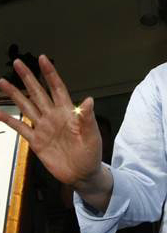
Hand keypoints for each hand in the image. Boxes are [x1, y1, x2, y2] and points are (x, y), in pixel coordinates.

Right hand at [0, 56, 101, 188]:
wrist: (82, 174)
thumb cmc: (91, 153)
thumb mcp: (92, 135)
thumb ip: (87, 118)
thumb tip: (89, 100)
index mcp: (69, 113)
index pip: (58, 88)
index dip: (50, 74)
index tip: (42, 59)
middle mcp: (54, 117)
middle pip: (38, 93)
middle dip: (28, 78)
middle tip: (18, 63)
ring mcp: (44, 128)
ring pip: (26, 106)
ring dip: (14, 94)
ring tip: (3, 82)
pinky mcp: (37, 141)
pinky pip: (20, 128)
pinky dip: (9, 120)